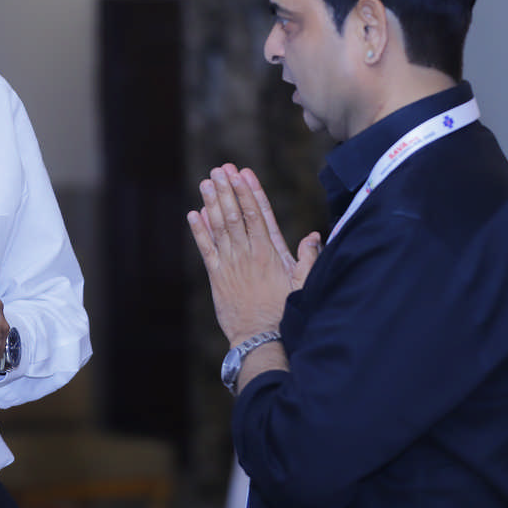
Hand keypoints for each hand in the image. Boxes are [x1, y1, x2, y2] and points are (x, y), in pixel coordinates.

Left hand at [187, 163, 320, 345]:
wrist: (261, 338)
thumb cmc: (284, 311)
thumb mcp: (303, 284)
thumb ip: (309, 258)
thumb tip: (314, 236)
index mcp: (269, 252)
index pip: (257, 214)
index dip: (248, 191)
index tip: (243, 173)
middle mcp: (247, 253)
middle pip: (235, 214)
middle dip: (228, 189)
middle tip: (220, 169)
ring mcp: (230, 263)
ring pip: (219, 226)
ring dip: (212, 203)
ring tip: (207, 182)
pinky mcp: (217, 276)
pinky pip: (206, 249)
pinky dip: (199, 231)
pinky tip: (194, 214)